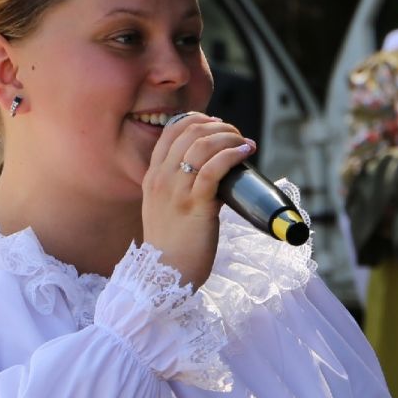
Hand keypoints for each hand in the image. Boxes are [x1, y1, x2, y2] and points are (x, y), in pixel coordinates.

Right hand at [142, 113, 254, 289]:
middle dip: (219, 127)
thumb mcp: (166, 209)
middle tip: (237, 136)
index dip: (198, 120)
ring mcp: (176, 192)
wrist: (164, 277)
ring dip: (229, 137)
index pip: (171, 131)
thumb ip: (180, 189)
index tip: (218, 126)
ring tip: (245, 144)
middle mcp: (161, 179)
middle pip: (190, 132)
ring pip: (202, 146)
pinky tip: (245, 153)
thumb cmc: (173, 246)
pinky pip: (214, 169)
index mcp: (152, 176)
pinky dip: (232, 155)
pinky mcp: (196, 206)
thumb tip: (213, 173)